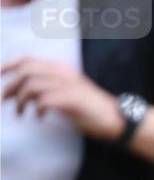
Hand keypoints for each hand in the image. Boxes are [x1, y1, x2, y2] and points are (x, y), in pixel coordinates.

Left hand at [1, 56, 123, 139]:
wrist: (117, 119)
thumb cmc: (92, 109)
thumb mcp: (69, 92)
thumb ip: (50, 87)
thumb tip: (26, 92)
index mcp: (62, 69)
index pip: (29, 59)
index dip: (9, 64)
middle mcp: (64, 74)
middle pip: (26, 71)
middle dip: (10, 86)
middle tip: (5, 100)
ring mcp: (68, 86)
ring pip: (32, 85)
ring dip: (21, 100)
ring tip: (21, 112)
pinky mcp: (72, 100)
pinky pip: (44, 100)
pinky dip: (37, 109)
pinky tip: (39, 116)